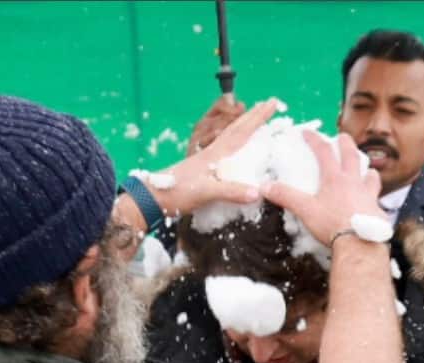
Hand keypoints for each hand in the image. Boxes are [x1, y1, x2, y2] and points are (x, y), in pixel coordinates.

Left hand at [154, 97, 280, 214]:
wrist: (151, 199)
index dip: (258, 118)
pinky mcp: (200, 170)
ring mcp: (205, 161)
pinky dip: (234, 145)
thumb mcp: (205, 192)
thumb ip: (231, 191)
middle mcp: (212, 153)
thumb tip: (257, 192)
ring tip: (255, 120)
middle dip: (253, 116)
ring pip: (229, 138)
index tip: (273, 103)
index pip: (241, 131)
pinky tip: (235, 151)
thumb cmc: (176, 192)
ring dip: (244, 127)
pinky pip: (224, 151)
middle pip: (236, 129)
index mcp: (215, 154)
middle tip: (269, 103)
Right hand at [261, 131, 384, 246]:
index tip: (308, 132)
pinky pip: (376, 199)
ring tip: (367, 170)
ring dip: (367, 170)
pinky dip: (373, 197)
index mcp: (334, 179)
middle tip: (343, 137)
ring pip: (370, 176)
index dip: (315, 140)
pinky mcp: (375, 211)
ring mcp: (367, 196)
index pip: (324, 153)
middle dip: (346, 144)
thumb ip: (285, 196)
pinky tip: (371, 202)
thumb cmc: (330, 224)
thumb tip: (265, 187)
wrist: (358, 242)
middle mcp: (353, 183)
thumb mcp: (304, 209)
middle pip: (352, 156)